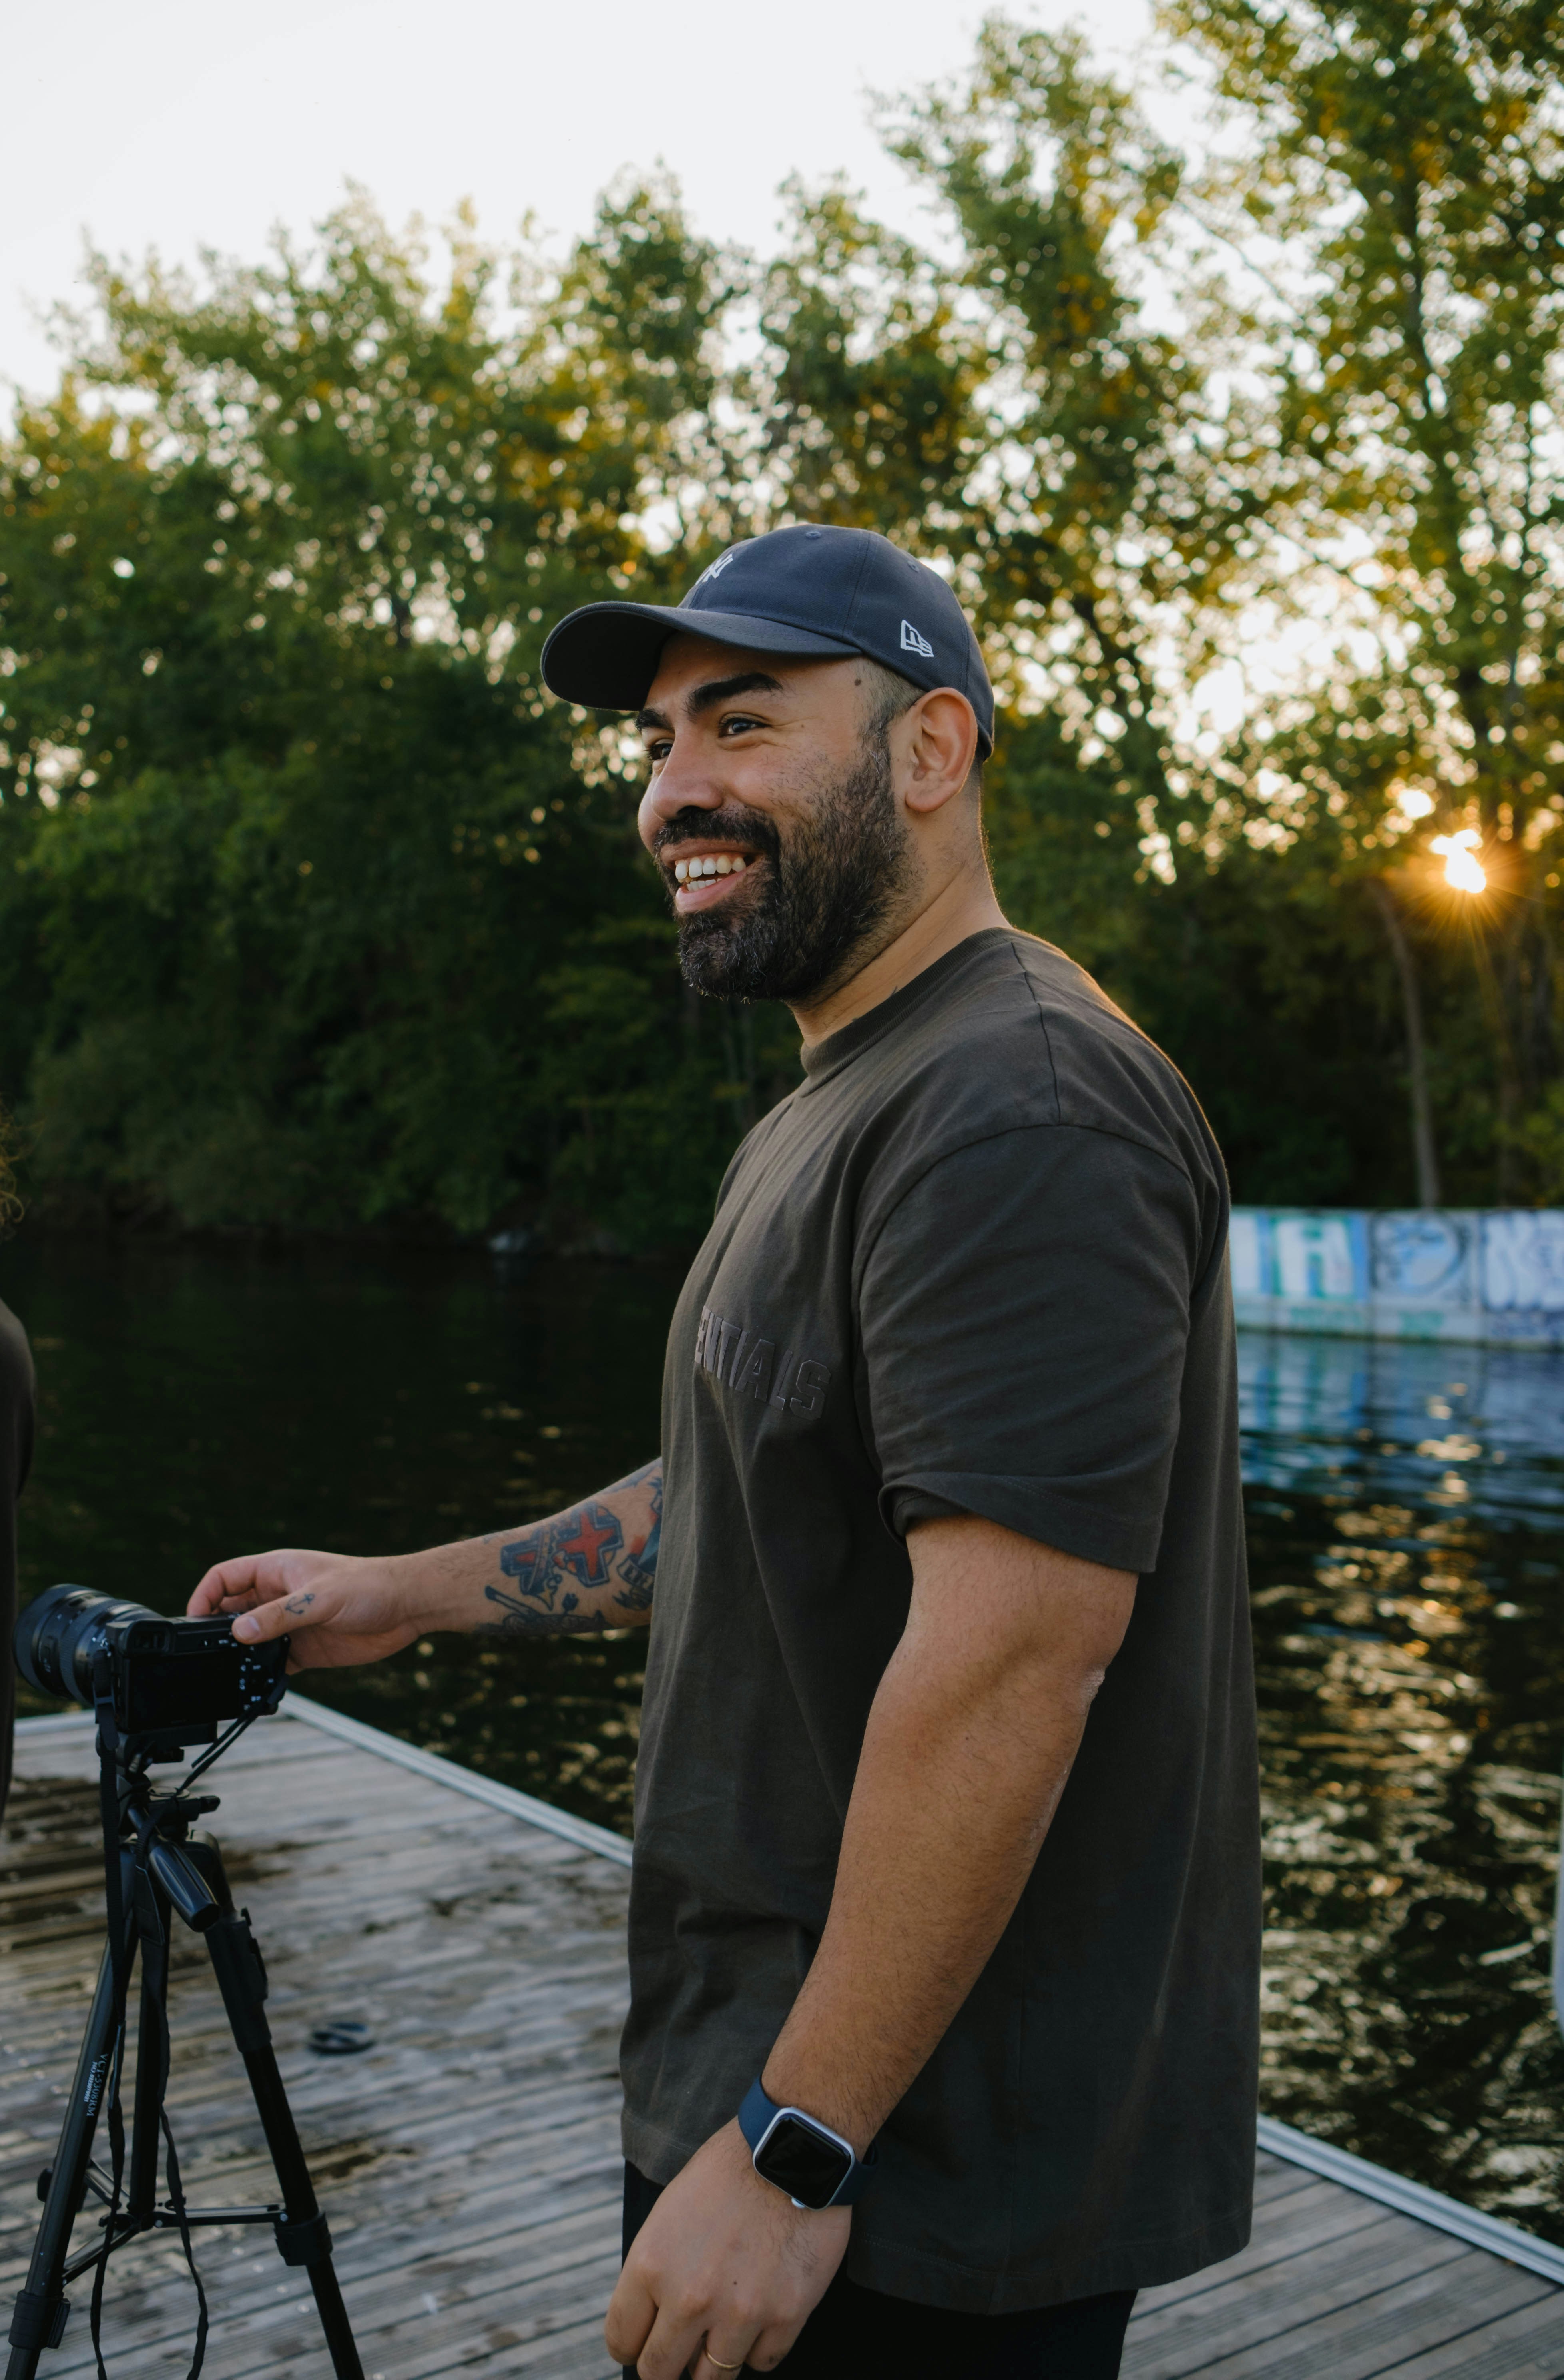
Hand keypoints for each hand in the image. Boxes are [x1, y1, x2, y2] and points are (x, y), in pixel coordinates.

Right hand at [187, 1549, 420, 1672]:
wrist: (408, 1606)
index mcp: (276, 1571)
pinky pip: (273, 1662)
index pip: (225, 1577)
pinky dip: (263, 1674)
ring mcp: (290, 1624)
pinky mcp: (304, 1649)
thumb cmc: (368, 1585)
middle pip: (231, 1611)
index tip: (193, 1621)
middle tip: (207, 1655)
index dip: (204, 1595)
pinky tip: (258, 1685)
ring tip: (230, 1673)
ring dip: (239, 1655)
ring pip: (250, 1640)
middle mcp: (277, 1597)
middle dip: (216, 1631)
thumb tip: (238, 1633)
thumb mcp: (320, 1597)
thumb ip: (279, 1615)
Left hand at [605, 2120, 848, 2377]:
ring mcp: (739, 2313)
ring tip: (726, 2326)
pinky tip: (764, 2311)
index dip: (631, 2344)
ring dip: (715, 2357)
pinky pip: (763, 2361)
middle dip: (667, 2364)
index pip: (621, 2341)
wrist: (793, 2148)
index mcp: (651, 2266)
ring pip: (713, 2377)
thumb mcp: (670, 2212)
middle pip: (659, 2371)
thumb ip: (656, 2270)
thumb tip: (652, 2320)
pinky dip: (760, 2345)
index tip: (642, 2342)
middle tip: (681, 2349)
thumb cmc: (729, 2173)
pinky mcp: (785, 2316)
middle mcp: (689, 2298)